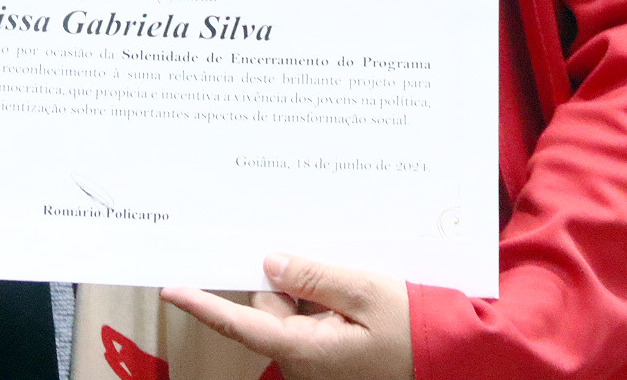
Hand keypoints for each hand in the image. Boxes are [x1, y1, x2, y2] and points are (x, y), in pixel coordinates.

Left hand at [161, 254, 413, 379]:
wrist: (455, 362)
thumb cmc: (415, 331)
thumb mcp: (366, 293)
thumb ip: (314, 277)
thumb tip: (270, 263)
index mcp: (303, 350)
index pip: (239, 323)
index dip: (203, 304)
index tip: (171, 288)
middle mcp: (303, 362)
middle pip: (269, 308)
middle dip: (288, 282)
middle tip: (324, 263)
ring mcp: (318, 363)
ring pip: (292, 313)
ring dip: (312, 292)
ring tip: (354, 284)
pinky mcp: (333, 358)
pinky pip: (313, 322)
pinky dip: (326, 304)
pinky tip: (355, 294)